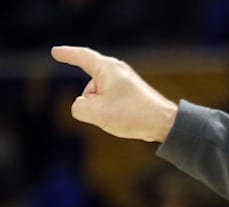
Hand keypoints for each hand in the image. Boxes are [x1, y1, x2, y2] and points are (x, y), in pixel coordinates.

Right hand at [50, 46, 177, 142]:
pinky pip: (111, 106)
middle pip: (89, 88)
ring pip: (99, 100)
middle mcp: (117, 71)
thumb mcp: (94, 112)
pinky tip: (128, 120)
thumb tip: (84, 106)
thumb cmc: (132, 114)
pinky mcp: (132, 95)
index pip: (81, 57)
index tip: (56, 52)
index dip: (67, 55)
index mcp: (107, 68)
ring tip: (124, 117)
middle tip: (114, 113)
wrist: (165, 123)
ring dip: (104, 112)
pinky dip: (114, 115)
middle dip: (93, 105)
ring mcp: (126, 84)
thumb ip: (78, 107)